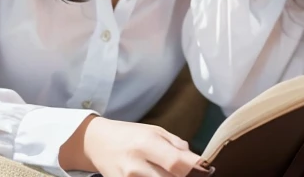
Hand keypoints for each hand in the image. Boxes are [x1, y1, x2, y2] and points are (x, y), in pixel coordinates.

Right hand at [64, 116, 202, 176]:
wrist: (96, 142)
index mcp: (146, 143)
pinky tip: (153, 174)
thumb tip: (199, 163)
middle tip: (185, 172)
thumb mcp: (154, 131)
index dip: (197, 170)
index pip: (178, 164)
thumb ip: (177, 146)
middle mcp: (136, 165)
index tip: (206, 170)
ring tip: (164, 171)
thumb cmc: (129, 135)